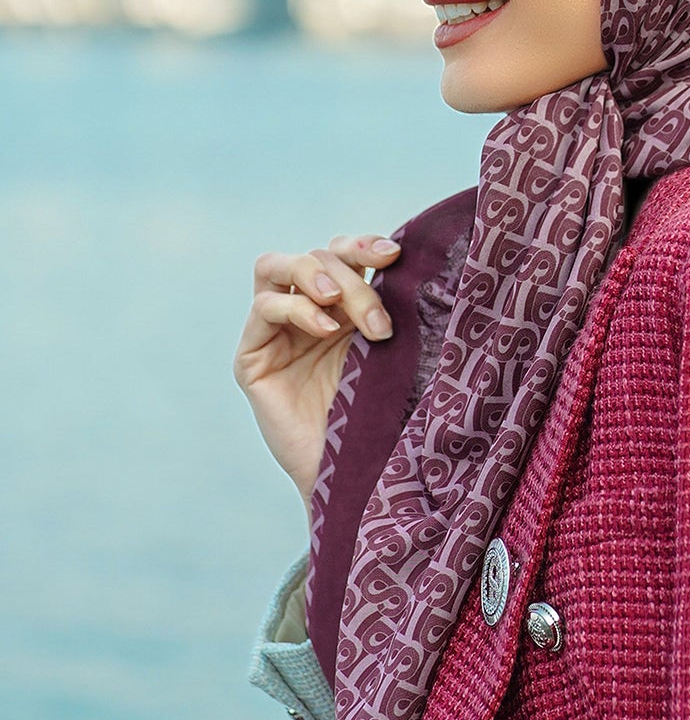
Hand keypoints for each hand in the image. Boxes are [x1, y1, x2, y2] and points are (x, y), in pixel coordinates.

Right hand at [233, 233, 400, 513]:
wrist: (357, 474)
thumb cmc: (381, 416)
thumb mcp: (389, 351)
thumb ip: (386, 307)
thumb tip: (407, 257)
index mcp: (342, 307)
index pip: (343, 253)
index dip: (364, 245)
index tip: (396, 255)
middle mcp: (307, 312)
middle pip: (316, 256)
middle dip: (351, 277)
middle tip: (378, 320)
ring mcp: (275, 332)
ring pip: (277, 266)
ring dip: (316, 277)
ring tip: (338, 305)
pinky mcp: (251, 356)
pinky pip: (264, 308)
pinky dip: (296, 308)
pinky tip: (323, 330)